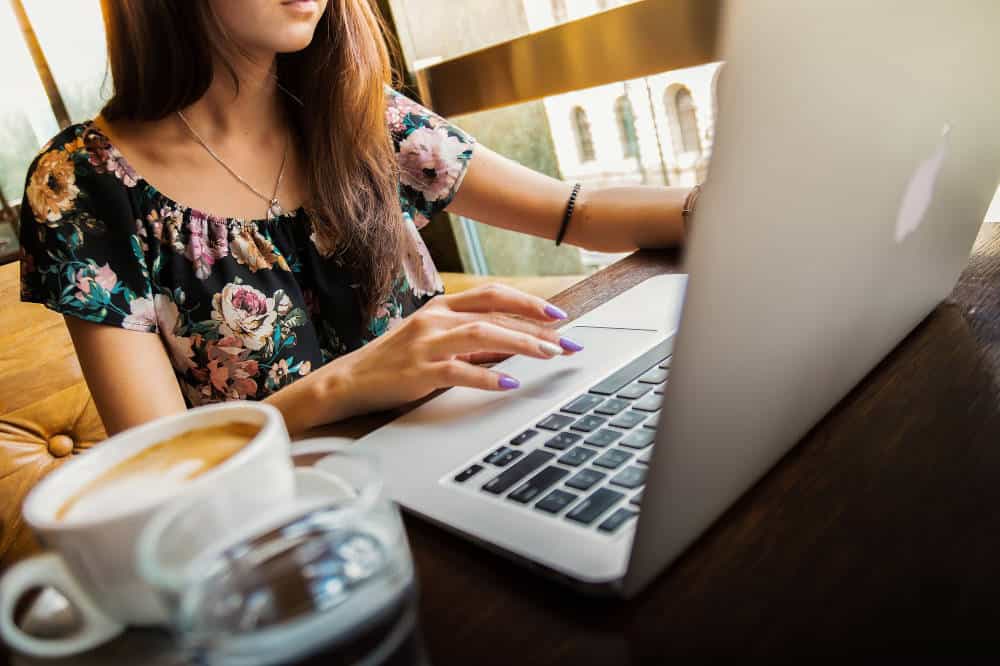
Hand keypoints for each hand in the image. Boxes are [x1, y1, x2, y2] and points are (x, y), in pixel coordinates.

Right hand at [309, 283, 583, 423]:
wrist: (348, 381)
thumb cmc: (395, 361)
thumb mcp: (432, 340)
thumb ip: (469, 339)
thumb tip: (513, 344)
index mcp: (441, 307)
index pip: (492, 295)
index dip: (528, 302)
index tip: (558, 316)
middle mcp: (435, 319)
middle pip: (494, 313)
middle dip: (536, 327)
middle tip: (567, 342)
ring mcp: (426, 344)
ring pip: (482, 334)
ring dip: (521, 344)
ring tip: (549, 356)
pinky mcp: (418, 372)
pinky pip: (459, 371)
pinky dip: (488, 376)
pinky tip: (509, 383)